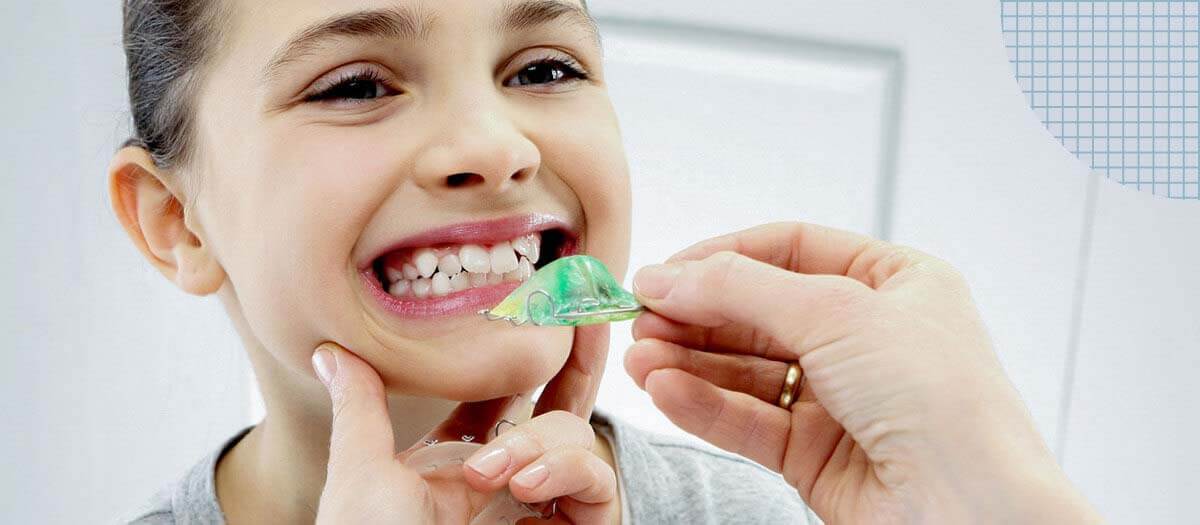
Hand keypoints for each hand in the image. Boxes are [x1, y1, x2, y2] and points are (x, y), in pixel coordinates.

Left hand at [313, 325, 616, 523]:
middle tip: (581, 319)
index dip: (524, 355)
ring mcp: (543, 510)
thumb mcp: (361, 478)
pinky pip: (599, 484)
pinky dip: (570, 470)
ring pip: (579, 437)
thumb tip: (331, 348)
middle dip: (571, 365)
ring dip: (543, 440)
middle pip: (556, 408)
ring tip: (498, 471)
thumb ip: (361, 408)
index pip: (504, 400)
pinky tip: (528, 482)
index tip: (538, 303)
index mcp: (458, 467)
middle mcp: (508, 484)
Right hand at [624, 222, 1100, 523]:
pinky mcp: (818, 454)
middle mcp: (869, 337)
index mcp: (895, 283)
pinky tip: (665, 390)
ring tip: (640, 358)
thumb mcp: (837, 314)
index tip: (666, 270)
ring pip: (747, 370)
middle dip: (698, 314)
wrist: (972, 513)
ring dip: (690, 361)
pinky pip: (749, 419)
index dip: (725, 256)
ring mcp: (842, 398)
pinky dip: (704, 404)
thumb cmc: (941, 401)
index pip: (792, 250)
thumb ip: (742, 290)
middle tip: (640, 317)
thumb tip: (666, 276)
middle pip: (761, 312)